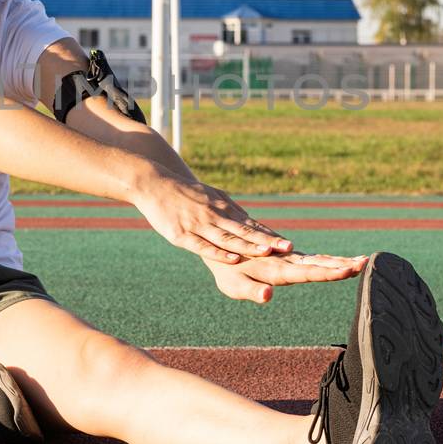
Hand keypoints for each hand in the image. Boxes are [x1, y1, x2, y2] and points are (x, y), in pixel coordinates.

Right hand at [129, 169, 295, 263]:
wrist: (153, 183)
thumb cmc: (183, 193)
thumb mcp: (210, 196)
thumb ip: (228, 209)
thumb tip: (249, 220)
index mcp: (222, 208)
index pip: (250, 225)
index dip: (270, 235)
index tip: (288, 244)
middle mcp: (214, 216)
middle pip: (245, 232)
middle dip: (267, 241)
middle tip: (288, 248)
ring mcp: (199, 225)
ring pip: (228, 238)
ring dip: (249, 246)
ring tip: (268, 252)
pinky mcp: (182, 234)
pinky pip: (204, 246)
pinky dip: (220, 253)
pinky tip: (233, 259)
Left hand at [203, 249, 367, 303]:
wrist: (222, 249)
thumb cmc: (227, 272)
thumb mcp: (234, 286)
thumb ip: (251, 292)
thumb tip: (266, 296)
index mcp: (279, 270)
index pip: (310, 272)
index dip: (331, 272)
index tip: (352, 269)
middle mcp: (288, 262)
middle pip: (321, 264)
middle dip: (343, 265)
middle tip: (366, 263)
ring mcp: (290, 258)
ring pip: (320, 260)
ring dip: (341, 261)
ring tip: (363, 262)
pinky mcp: (289, 257)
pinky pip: (314, 258)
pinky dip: (330, 260)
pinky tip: (342, 262)